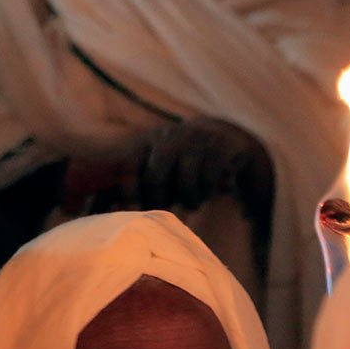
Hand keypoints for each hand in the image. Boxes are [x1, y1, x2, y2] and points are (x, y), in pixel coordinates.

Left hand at [130, 117, 273, 214]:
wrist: (230, 137)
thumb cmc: (189, 161)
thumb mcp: (168, 165)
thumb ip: (147, 183)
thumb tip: (118, 208)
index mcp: (152, 139)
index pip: (130, 165)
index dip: (128, 192)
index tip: (130, 213)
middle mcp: (171, 135)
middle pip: (154, 176)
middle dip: (158, 200)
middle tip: (164, 212)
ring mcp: (197, 139)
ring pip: (185, 180)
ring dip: (188, 199)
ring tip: (191, 204)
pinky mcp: (220, 147)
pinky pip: (208, 179)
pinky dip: (206, 193)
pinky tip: (206, 194)